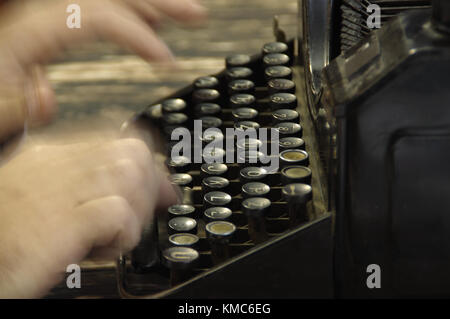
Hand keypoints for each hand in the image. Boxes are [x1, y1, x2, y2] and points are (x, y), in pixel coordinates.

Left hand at [0, 0, 206, 138]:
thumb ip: (19, 106)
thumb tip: (45, 101)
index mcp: (34, 30)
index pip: (98, 17)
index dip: (139, 35)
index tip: (168, 61)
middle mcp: (48, 17)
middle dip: (160, 3)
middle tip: (197, 15)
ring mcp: (58, 20)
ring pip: (113, 1)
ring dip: (154, 6)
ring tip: (187, 16)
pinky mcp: (64, 28)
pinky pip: (105, 13)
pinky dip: (135, 16)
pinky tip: (153, 24)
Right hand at [0, 137, 177, 297]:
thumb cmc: (4, 236)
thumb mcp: (46, 201)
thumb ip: (89, 186)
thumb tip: (137, 184)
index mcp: (49, 156)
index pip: (118, 140)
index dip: (149, 167)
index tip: (159, 191)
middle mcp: (55, 166)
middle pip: (132, 153)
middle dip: (149, 188)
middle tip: (136, 218)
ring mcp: (56, 192)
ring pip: (130, 175)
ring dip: (136, 210)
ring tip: (115, 234)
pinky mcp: (59, 224)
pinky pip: (117, 212)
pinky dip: (125, 232)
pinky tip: (104, 248)